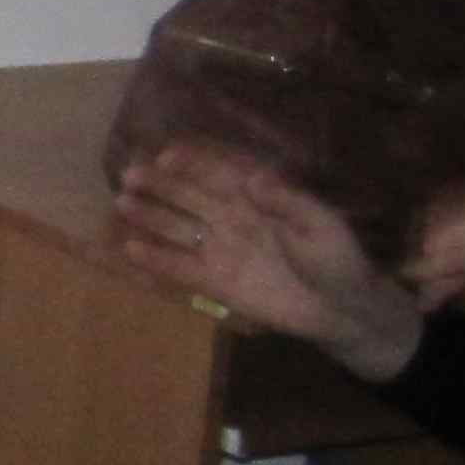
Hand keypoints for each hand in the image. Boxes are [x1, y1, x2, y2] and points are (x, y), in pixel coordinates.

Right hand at [111, 145, 421, 380]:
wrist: (342, 309)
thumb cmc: (337, 260)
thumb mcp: (321, 225)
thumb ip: (288, 202)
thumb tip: (254, 178)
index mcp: (256, 200)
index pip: (219, 175)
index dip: (194, 164)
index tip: (167, 154)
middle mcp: (231, 219)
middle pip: (189, 197)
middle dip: (160, 184)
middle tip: (130, 174)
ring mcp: (220, 250)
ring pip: (178, 228)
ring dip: (150, 215)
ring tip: (122, 202)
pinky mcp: (215, 282)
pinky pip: (180, 268)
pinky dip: (156, 259)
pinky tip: (132, 248)